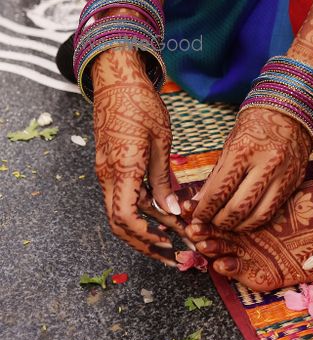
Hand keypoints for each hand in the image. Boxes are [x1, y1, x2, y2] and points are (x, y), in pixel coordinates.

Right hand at [92, 49, 185, 263]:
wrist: (117, 82)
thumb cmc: (142, 105)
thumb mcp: (161, 140)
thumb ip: (163, 177)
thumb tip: (172, 211)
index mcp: (123, 168)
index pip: (125, 217)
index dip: (146, 236)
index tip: (170, 245)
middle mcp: (109, 176)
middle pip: (120, 225)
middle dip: (148, 245)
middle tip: (178, 257)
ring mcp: (107, 173)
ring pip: (121, 215)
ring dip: (147, 232)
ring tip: (177, 243)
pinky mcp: (111, 169)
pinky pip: (123, 199)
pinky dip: (142, 214)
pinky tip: (165, 220)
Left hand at [189, 106, 312, 233]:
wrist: (289, 114)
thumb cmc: (255, 128)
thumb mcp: (230, 146)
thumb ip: (215, 177)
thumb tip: (196, 204)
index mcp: (246, 150)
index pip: (219, 191)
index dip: (204, 210)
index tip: (195, 217)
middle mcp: (268, 163)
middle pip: (238, 207)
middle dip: (219, 221)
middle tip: (208, 224)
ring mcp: (284, 174)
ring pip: (258, 215)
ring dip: (238, 226)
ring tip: (225, 224)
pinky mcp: (295, 182)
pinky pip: (272, 210)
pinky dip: (255, 220)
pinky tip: (244, 220)